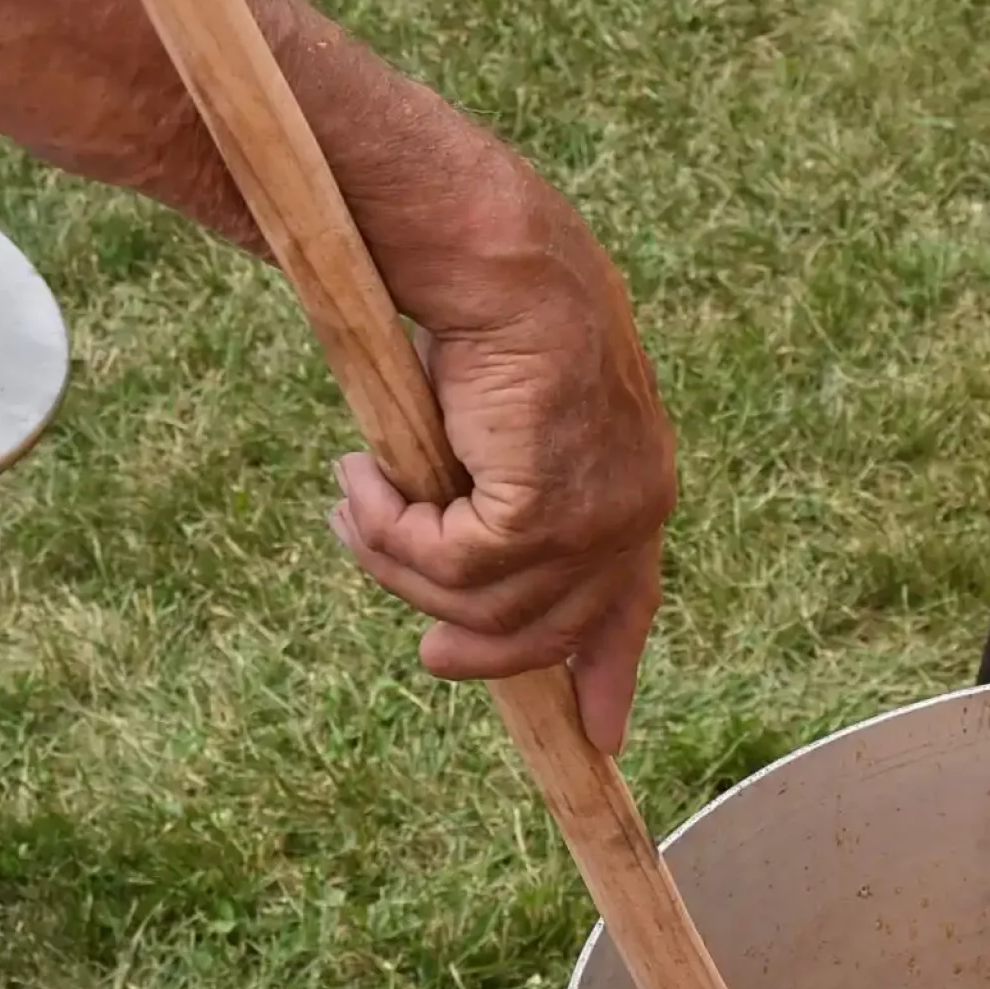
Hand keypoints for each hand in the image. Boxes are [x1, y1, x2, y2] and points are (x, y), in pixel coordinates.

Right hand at [329, 165, 675, 750]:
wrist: (493, 255)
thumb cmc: (488, 313)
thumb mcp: (501, 418)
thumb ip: (498, 486)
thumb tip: (455, 562)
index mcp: (635, 484)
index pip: (632, 601)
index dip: (611, 669)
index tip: (601, 733)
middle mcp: (635, 511)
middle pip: (546, 629)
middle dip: (473, 645)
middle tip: (421, 647)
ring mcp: (597, 517)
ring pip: (482, 600)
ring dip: (399, 558)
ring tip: (354, 500)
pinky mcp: (547, 510)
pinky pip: (454, 562)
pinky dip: (394, 531)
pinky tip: (363, 478)